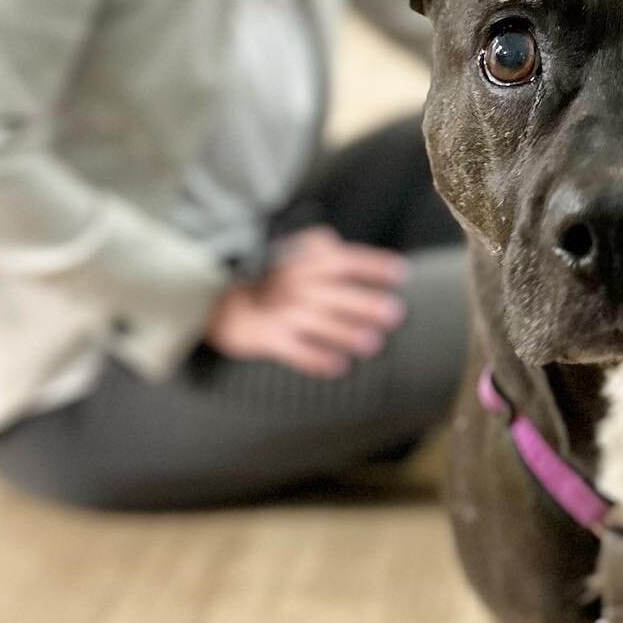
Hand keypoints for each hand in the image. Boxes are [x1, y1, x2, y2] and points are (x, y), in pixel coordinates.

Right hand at [205, 225, 408, 378]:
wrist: (221, 301)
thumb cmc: (276, 280)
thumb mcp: (299, 257)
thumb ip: (330, 255)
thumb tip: (381, 265)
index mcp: (307, 262)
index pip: (346, 259)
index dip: (374, 265)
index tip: (401, 274)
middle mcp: (296, 284)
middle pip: (336, 293)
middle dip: (366, 303)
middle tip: (395, 314)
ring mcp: (281, 312)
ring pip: (318, 323)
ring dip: (346, 333)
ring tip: (373, 344)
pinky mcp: (267, 337)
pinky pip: (294, 350)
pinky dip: (315, 360)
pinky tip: (337, 367)